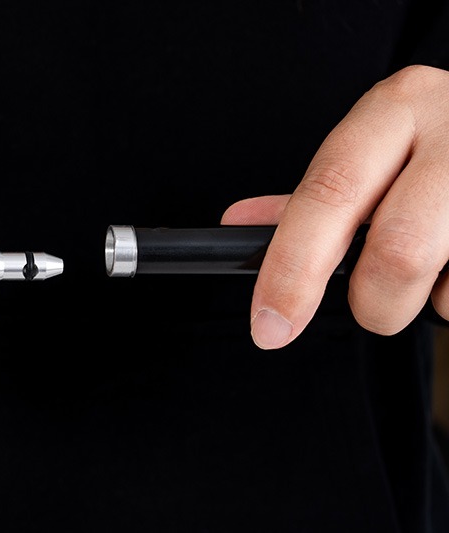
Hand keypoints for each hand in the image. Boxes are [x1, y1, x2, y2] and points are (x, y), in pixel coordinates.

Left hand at [221, 65, 448, 348]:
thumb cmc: (433, 138)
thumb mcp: (374, 145)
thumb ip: (313, 195)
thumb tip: (241, 226)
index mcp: (394, 108)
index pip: (328, 194)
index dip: (292, 267)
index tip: (270, 322)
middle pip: (398, 251)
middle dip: (371, 302)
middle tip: (368, 305)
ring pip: (443, 285)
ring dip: (423, 299)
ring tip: (431, 266)